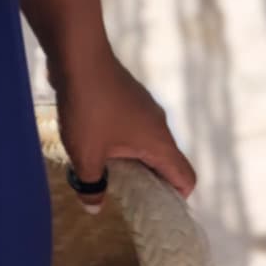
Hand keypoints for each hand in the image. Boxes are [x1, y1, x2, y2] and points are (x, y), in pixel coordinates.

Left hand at [54, 44, 195, 213]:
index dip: (176, 200)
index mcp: (159, 142)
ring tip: (106, 173)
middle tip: (126, 199)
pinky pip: (134, 127)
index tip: (154, 212)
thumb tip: (94, 207)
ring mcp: (144, 107)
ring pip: (148, 143)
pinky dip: (123, 141)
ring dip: (133, 160)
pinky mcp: (128, 96)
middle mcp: (159, 125)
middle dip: (149, 183)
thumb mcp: (85, 154)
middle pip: (166, 163)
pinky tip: (96, 144)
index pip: (186, 178)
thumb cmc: (88, 107)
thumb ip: (92, 185)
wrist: (78, 53)